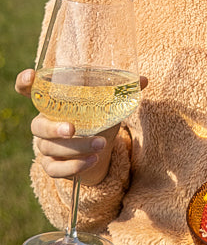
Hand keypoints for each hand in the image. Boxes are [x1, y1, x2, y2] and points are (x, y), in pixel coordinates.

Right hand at [15, 68, 147, 185]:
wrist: (99, 148)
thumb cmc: (99, 118)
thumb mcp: (109, 104)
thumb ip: (123, 90)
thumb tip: (143, 79)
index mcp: (53, 102)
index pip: (30, 89)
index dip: (25, 82)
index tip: (31, 75)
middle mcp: (43, 123)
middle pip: (38, 126)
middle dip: (54, 128)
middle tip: (72, 128)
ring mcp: (45, 146)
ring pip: (50, 149)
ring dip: (76, 148)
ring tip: (101, 145)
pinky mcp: (51, 166)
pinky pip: (56, 169)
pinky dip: (75, 166)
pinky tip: (93, 160)